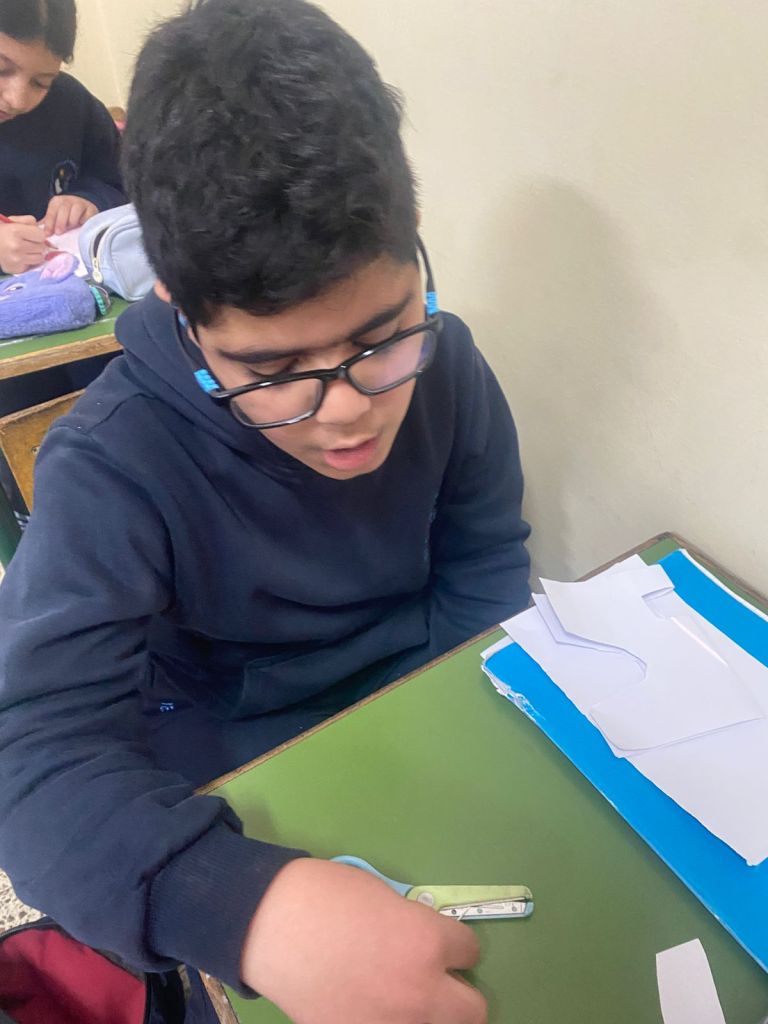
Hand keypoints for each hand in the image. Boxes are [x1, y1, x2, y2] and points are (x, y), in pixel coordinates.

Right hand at [0, 217, 46, 274]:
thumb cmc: (4, 232)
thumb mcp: (13, 220)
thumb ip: (29, 221)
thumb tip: (45, 233)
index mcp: (15, 231)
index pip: (42, 235)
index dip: (38, 235)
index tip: (32, 235)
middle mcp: (16, 245)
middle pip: (42, 247)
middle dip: (37, 244)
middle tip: (27, 243)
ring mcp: (16, 258)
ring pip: (40, 257)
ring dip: (35, 254)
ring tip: (25, 250)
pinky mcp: (16, 268)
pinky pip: (33, 265)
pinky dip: (29, 261)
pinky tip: (21, 257)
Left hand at [43, 195, 97, 235]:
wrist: (84, 207)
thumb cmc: (67, 215)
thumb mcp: (56, 216)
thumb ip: (48, 224)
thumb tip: (38, 233)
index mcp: (57, 202)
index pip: (52, 211)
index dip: (49, 223)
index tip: (47, 234)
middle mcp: (69, 200)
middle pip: (64, 209)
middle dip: (60, 222)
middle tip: (59, 232)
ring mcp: (81, 204)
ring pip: (76, 210)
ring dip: (73, 221)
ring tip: (71, 228)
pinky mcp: (91, 209)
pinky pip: (88, 216)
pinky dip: (85, 221)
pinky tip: (82, 227)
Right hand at [241, 858, 486, 1023]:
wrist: (273, 926)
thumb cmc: (326, 897)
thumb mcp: (386, 900)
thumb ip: (416, 929)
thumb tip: (426, 948)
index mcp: (429, 943)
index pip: (470, 951)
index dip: (453, 944)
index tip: (440, 944)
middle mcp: (422, 993)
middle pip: (474, 1011)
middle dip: (458, 994)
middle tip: (434, 983)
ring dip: (427, 1015)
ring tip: (402, 1001)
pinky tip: (368, 1010)